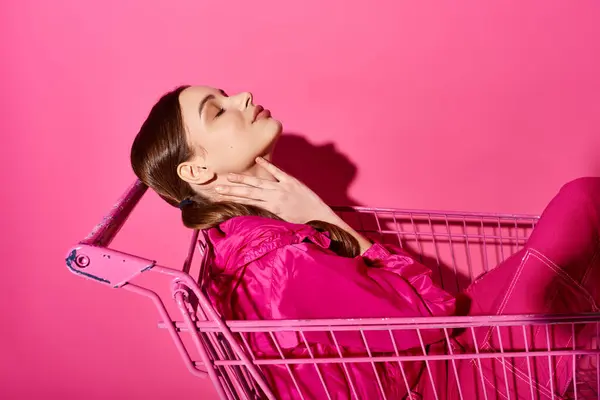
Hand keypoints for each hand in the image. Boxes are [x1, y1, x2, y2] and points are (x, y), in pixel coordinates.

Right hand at [215, 157, 334, 223]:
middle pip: (248, 192)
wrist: (321, 218)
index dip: (232, 198)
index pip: (247, 202)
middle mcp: (274, 197)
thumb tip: (253, 213)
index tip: (219, 197)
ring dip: (243, 178)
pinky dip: (267, 165)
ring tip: (230, 175)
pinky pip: (277, 171)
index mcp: (271, 208)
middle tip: (216, 187)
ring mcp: (283, 187)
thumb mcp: (282, 223)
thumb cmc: (302, 224)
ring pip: (259, 182)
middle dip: (231, 189)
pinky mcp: (292, 181)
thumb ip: (268, 215)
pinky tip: (257, 159)